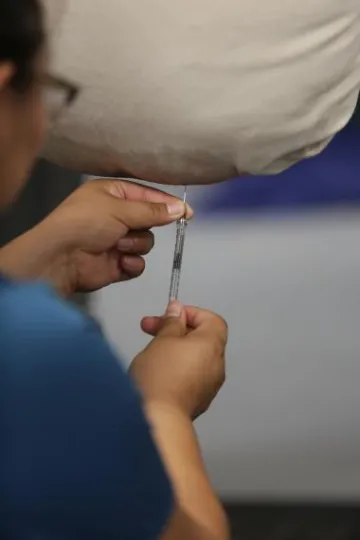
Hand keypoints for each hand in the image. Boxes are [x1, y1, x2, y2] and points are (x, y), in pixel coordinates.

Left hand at [0, 179, 191, 295]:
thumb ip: (153, 211)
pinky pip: (138, 263)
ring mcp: (116, 241)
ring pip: (146, 242)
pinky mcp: (116, 263)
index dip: (167, 203)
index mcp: (112, 194)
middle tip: (134, 228)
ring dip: (134, 245)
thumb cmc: (86, 223)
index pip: (147, 195)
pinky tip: (118, 263)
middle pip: (149, 220)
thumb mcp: (120, 209)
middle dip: (144, 226)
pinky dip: (131, 263)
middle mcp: (115, 216)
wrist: (61, 258)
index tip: (188, 213)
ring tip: (116, 246)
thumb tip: (180, 209)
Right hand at [130, 301, 227, 419]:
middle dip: (176, 331)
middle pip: (203, 339)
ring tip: (150, 353)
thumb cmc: (159, 374)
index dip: (191, 313)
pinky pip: (191, 377)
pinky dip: (176, 370)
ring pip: (195, 359)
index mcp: (212, 345)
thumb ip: (172, 322)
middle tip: (148, 329)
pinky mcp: (198, 402)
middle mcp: (217, 365)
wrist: (158, 421)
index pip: (212, 320)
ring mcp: (209, 386)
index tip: (168, 316)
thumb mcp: (162, 340)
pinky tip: (156, 374)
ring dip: (175, 351)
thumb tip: (177, 309)